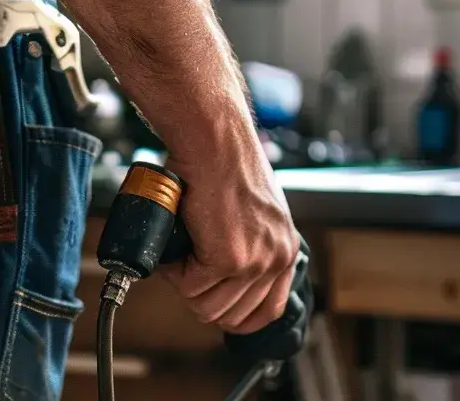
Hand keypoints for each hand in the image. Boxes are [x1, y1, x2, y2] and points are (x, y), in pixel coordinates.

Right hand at [156, 147, 298, 334]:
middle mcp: (276, 259)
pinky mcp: (228, 259)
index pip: (267, 311)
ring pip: (207, 307)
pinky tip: (176, 245)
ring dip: (185, 284)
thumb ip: (250, 241)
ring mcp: (254, 262)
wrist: (215, 142)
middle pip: (231, 315)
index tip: (214, 305)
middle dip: (201, 297)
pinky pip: (190, 287)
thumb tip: (223, 269)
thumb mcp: (254, 210)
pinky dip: (174, 271)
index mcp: (285, 249)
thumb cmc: (226, 163)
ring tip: (180, 253)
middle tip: (186, 267)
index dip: (235, 317)